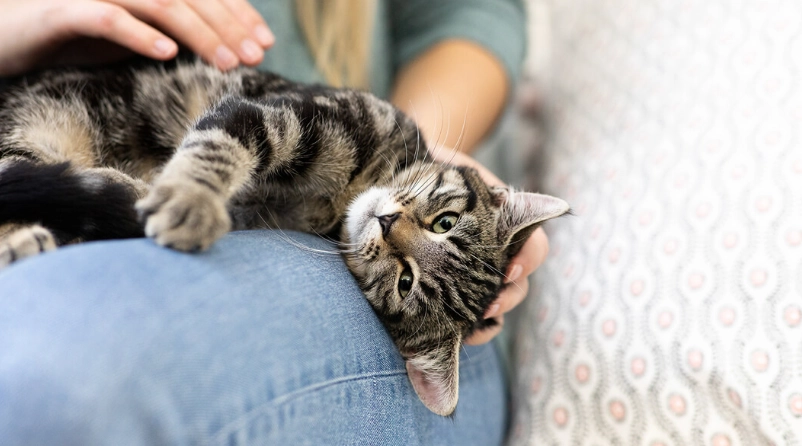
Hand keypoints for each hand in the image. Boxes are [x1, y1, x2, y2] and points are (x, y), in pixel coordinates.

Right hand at [0, 0, 273, 75]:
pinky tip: (167, 54)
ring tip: (226, 62)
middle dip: (228, 25)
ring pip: (158, 2)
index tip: (265, 43)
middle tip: (254, 57)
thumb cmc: (73, 35)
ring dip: (198, 33)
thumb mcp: (133, 33)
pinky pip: (106, 18)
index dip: (237, 13)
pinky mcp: (63, 10)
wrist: (5, 35)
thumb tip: (227, 49)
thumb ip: (172, 32)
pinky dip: (139, 34)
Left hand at [429, 149, 549, 344]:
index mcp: (509, 224)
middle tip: (488, 304)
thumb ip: (464, 184)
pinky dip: (474, 330)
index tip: (508, 270)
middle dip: (507, 298)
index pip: (533, 248)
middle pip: (519, 284)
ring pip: (501, 303)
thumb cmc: (437, 171)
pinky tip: (460, 335)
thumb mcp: (453, 173)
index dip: (527, 262)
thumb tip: (466, 200)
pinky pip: (478, 318)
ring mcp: (480, 272)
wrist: (411, 173)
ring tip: (471, 325)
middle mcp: (500, 251)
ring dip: (491, 317)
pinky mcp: (457, 289)